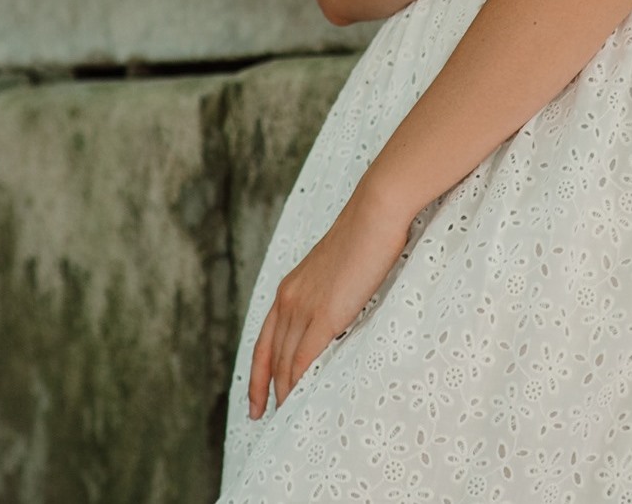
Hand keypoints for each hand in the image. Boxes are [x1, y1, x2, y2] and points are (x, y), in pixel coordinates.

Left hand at [247, 181, 409, 419]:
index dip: (257, 375)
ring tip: (286, 419)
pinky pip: (304, 361)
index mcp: (289, 287)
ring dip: (284, 393)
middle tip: (265, 419)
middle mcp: (288, 299)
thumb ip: (329, 291)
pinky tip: (300, 403)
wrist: (375, 212)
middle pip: (272, 358)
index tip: (256, 400)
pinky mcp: (324, 315)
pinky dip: (299, 385)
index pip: (264, 341)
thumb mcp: (337, 267)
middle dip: (266, 391)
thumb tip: (337, 309)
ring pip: (285, 364)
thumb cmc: (366, 233)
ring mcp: (304, 308)